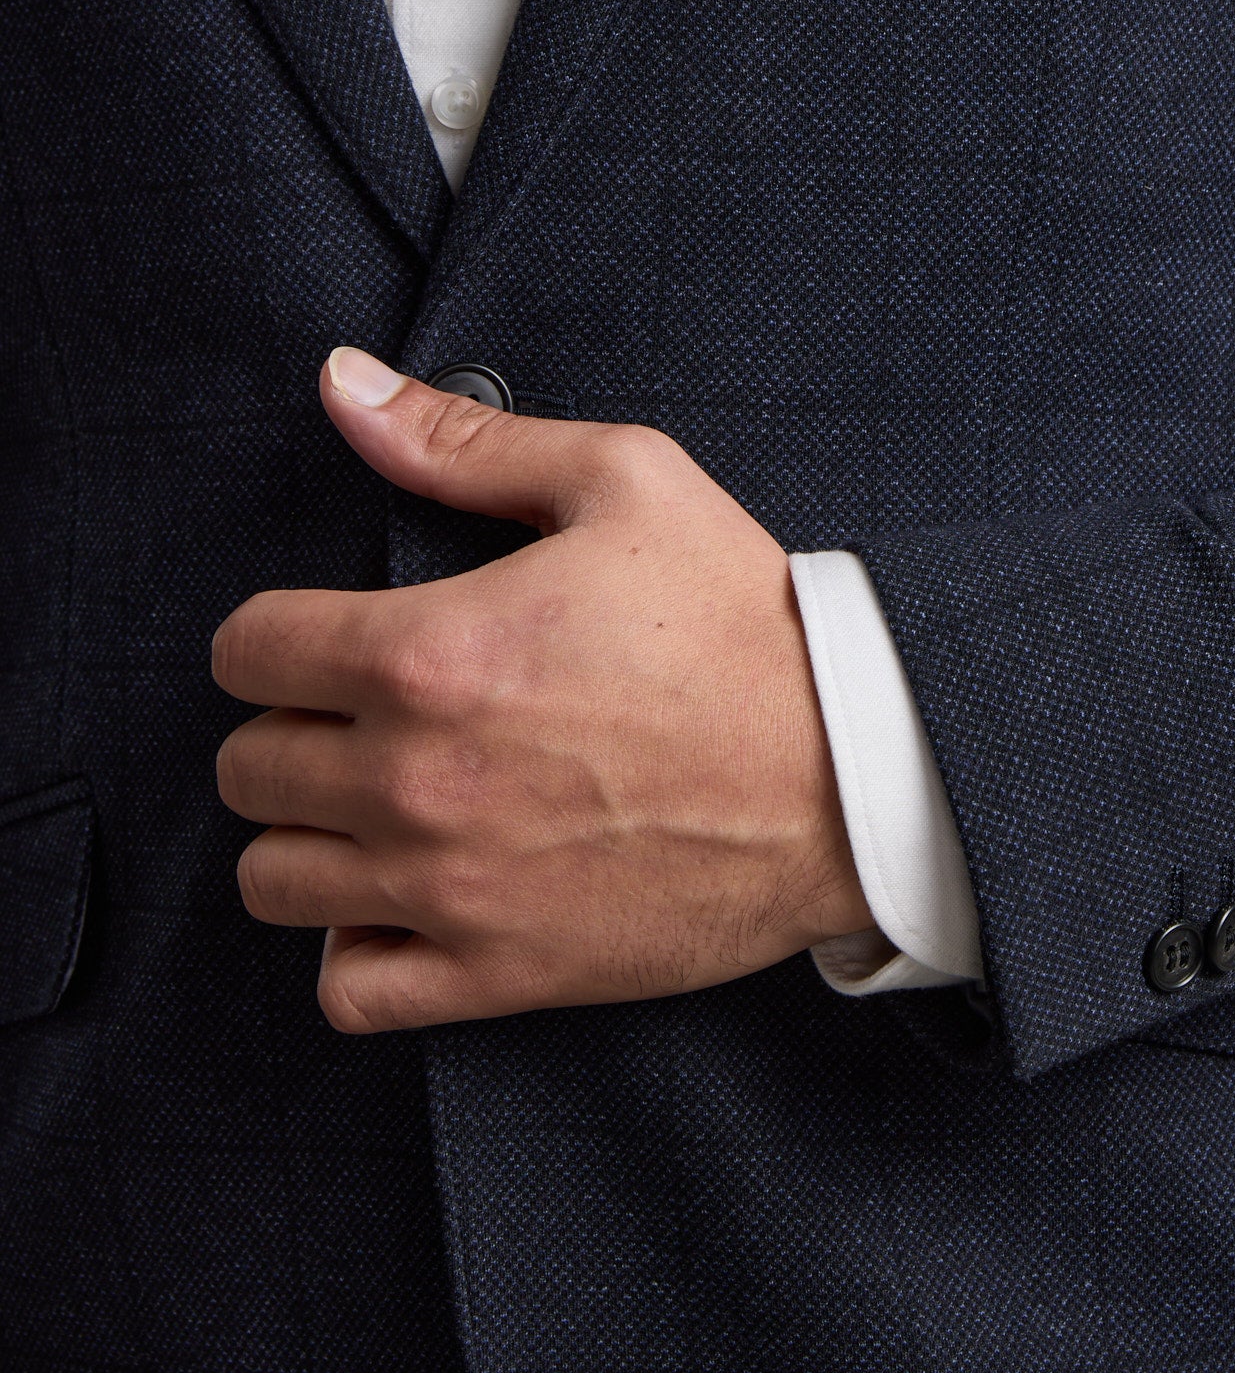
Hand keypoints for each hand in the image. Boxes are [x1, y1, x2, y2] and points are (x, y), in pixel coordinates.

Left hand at [213, 350, 869, 1033]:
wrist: (850, 766)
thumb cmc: (740, 620)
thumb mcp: (620, 480)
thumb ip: (461, 439)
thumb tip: (342, 383)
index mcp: (431, 651)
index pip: (248, 650)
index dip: (279, 631)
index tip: (326, 637)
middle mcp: (417, 776)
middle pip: (248, 766)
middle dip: (292, 727)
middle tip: (366, 714)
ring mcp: (450, 885)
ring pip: (273, 879)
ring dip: (309, 837)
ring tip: (376, 806)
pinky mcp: (497, 970)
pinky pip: (345, 989)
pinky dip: (352, 949)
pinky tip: (401, 899)